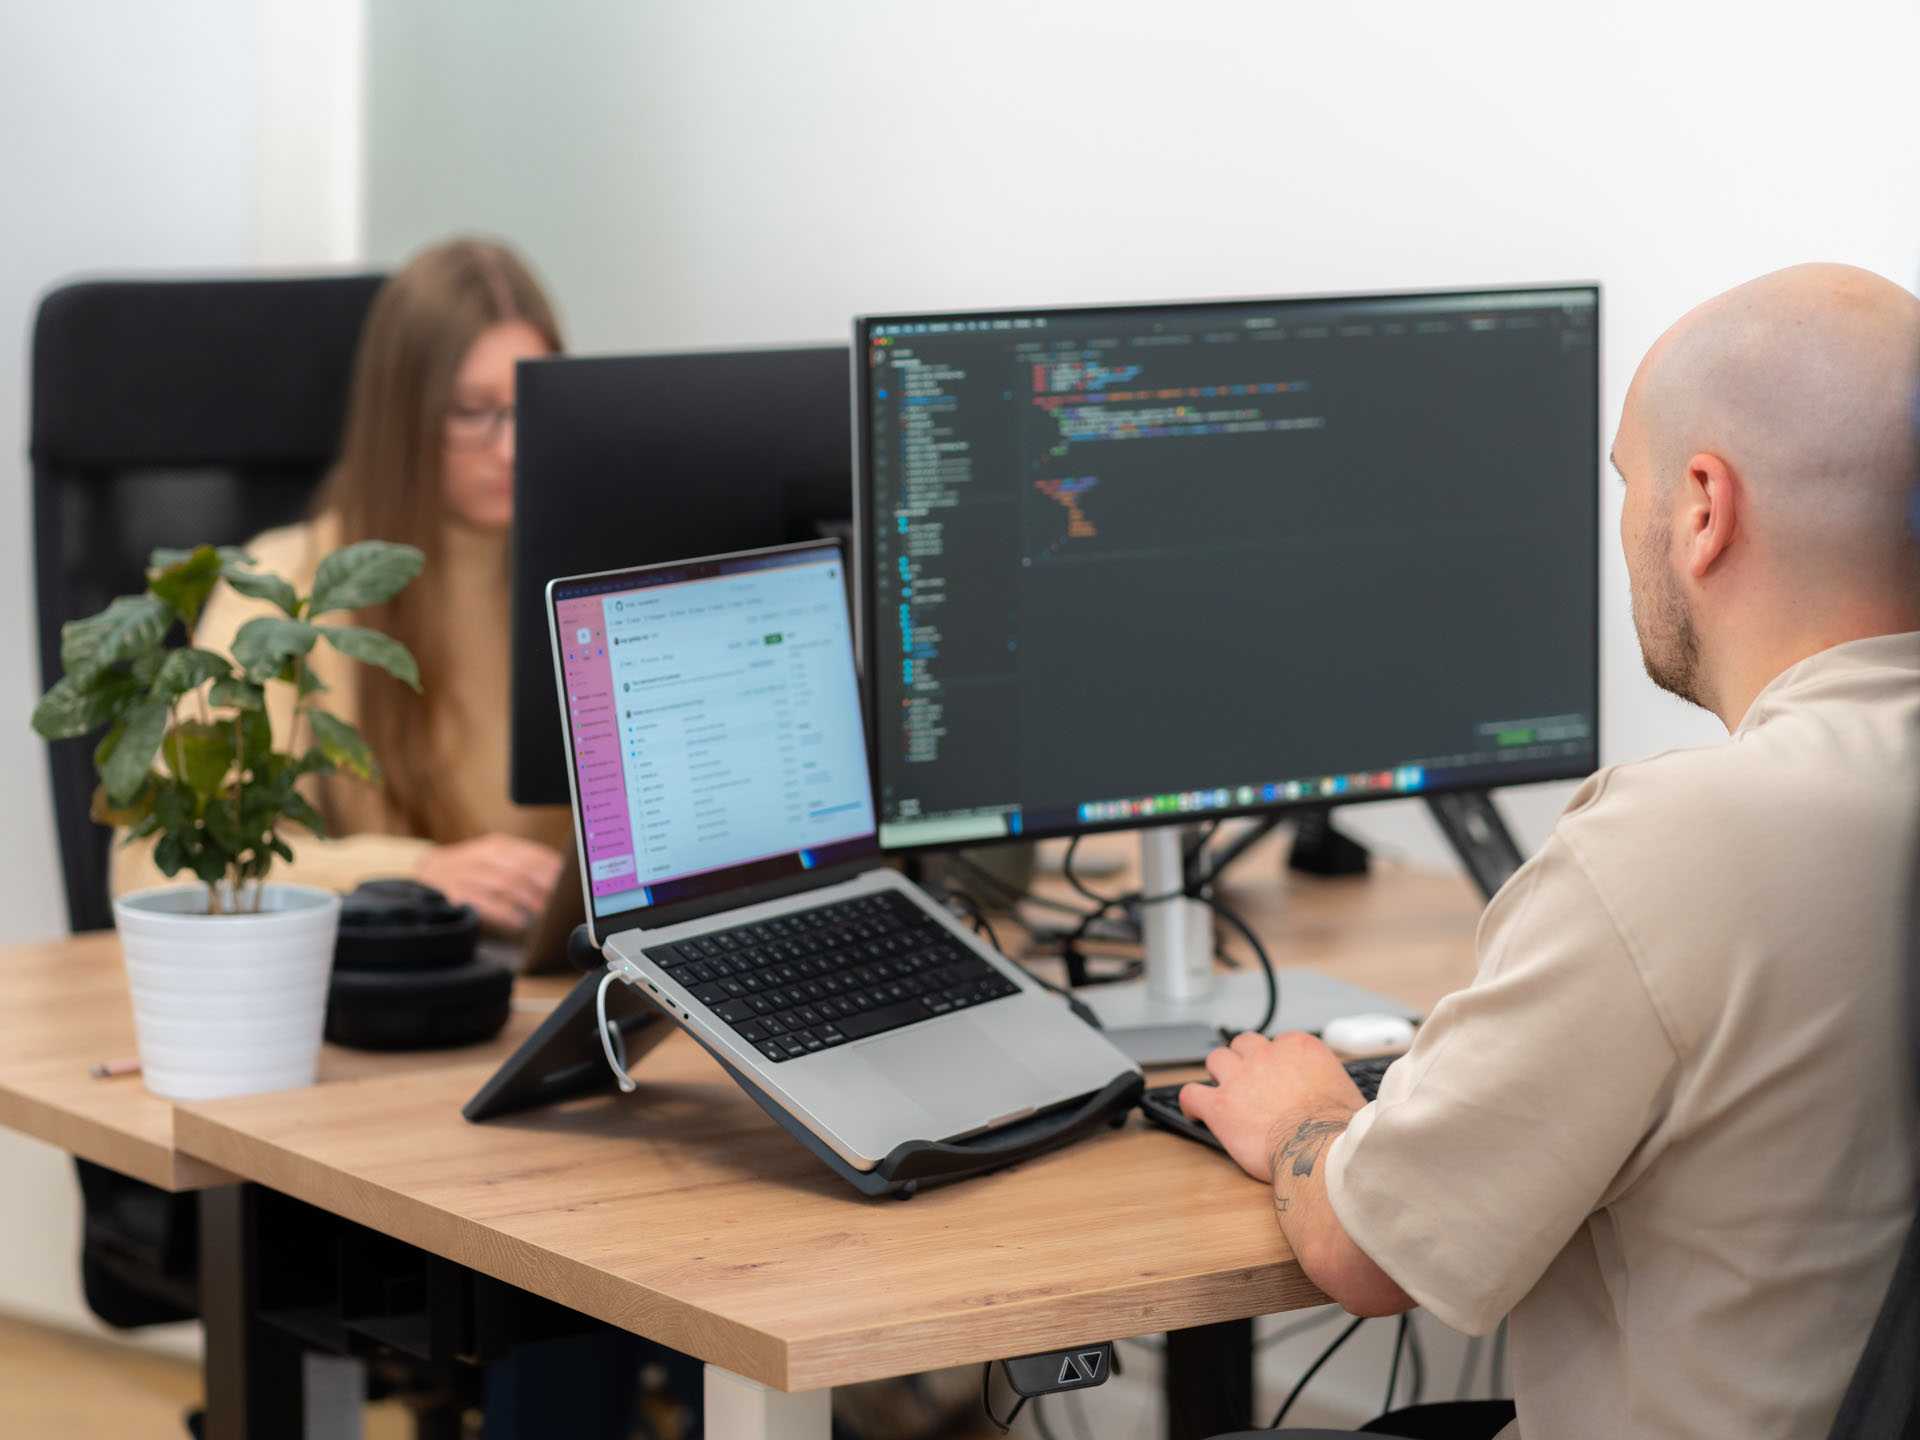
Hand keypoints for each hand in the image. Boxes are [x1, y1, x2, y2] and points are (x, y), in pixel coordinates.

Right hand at [414, 834, 563, 933]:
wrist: (418, 879)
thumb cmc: (467, 874)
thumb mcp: (493, 862)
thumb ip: (522, 868)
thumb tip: (561, 878)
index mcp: (495, 846)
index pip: (531, 855)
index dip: (552, 870)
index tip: (570, 884)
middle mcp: (479, 856)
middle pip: (520, 869)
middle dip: (544, 887)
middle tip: (561, 903)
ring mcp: (463, 873)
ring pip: (503, 884)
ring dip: (527, 899)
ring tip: (545, 913)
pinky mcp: (450, 893)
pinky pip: (482, 901)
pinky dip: (503, 912)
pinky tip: (518, 922)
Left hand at [1179, 1031, 1365, 1183]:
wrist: (1320, 1150)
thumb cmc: (1340, 1130)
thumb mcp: (1348, 1093)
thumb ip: (1332, 1083)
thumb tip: (1337, 1096)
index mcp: (1298, 1047)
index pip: (1278, 1042)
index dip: (1275, 1061)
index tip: (1277, 1076)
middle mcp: (1266, 1055)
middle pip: (1244, 1044)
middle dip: (1244, 1059)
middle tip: (1247, 1080)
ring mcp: (1239, 1077)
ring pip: (1216, 1059)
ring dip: (1219, 1074)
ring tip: (1223, 1091)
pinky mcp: (1219, 1104)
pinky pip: (1190, 1094)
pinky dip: (1190, 1102)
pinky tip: (1195, 1112)